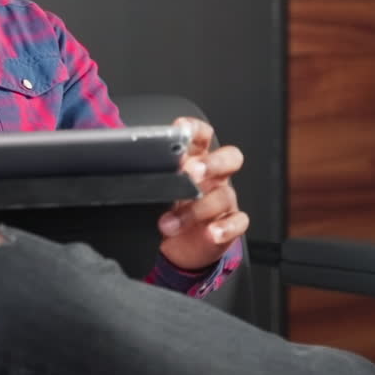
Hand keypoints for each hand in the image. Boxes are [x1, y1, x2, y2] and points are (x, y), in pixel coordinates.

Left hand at [157, 117, 249, 270]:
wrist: (175, 245)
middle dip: (211, 164)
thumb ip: (157, 175)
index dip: (194, 129)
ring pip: (223, 196)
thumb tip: (136, 166)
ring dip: (198, 209)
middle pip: (227, 158)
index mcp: (196, 159)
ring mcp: (225, 199)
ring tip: (171, 222)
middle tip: (191, 174)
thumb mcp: (158, 189)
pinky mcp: (231, 223)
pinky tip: (211, 232)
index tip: (180, 129)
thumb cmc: (167, 209)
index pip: (201, 136)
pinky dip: (225, 228)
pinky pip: (237, 222)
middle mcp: (214, 176)